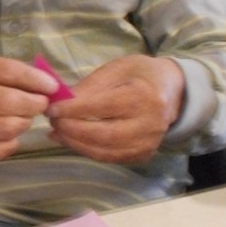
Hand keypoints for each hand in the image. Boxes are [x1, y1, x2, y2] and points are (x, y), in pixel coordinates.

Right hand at [0, 50, 56, 160]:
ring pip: (8, 128)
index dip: (37, 80)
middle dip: (36, 104)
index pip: (10, 73)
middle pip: (12, 103)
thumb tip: (43, 83)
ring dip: (24, 122)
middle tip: (40, 103)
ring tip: (23, 116)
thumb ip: (4, 68)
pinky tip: (9, 134)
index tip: (52, 86)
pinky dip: (10, 144)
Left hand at [45, 54, 184, 162]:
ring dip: (75, 143)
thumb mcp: (118, 68)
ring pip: (105, 151)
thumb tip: (62, 101)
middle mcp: (149, 124)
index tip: (52, 108)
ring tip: (56, 132)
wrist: (174, 92)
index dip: (74, 110)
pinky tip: (70, 140)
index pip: (103, 107)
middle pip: (104, 134)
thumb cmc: (141, 75)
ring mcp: (148, 143)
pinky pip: (110, 158)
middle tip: (52, 121)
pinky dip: (86, 151)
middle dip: (72, 129)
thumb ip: (91, 85)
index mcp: (144, 97)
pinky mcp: (143, 154)